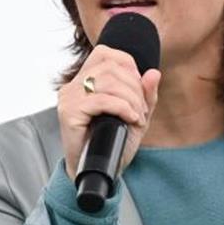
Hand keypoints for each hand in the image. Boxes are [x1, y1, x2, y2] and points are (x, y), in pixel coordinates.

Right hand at [58, 44, 161, 182]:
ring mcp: (69, 97)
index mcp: (85, 80)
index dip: (129, 66)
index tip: (139, 90)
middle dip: (135, 87)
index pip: (107, 54)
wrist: (100, 170)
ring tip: (136, 116)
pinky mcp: (69, 112)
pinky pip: (101, 100)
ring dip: (131, 98)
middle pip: (111, 67)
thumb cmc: (114, 143)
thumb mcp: (136, 115)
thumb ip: (145, 95)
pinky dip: (122, 107)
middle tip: (141, 109)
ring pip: (107, 81)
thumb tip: (154, 73)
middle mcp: (73, 85)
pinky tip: (130, 119)